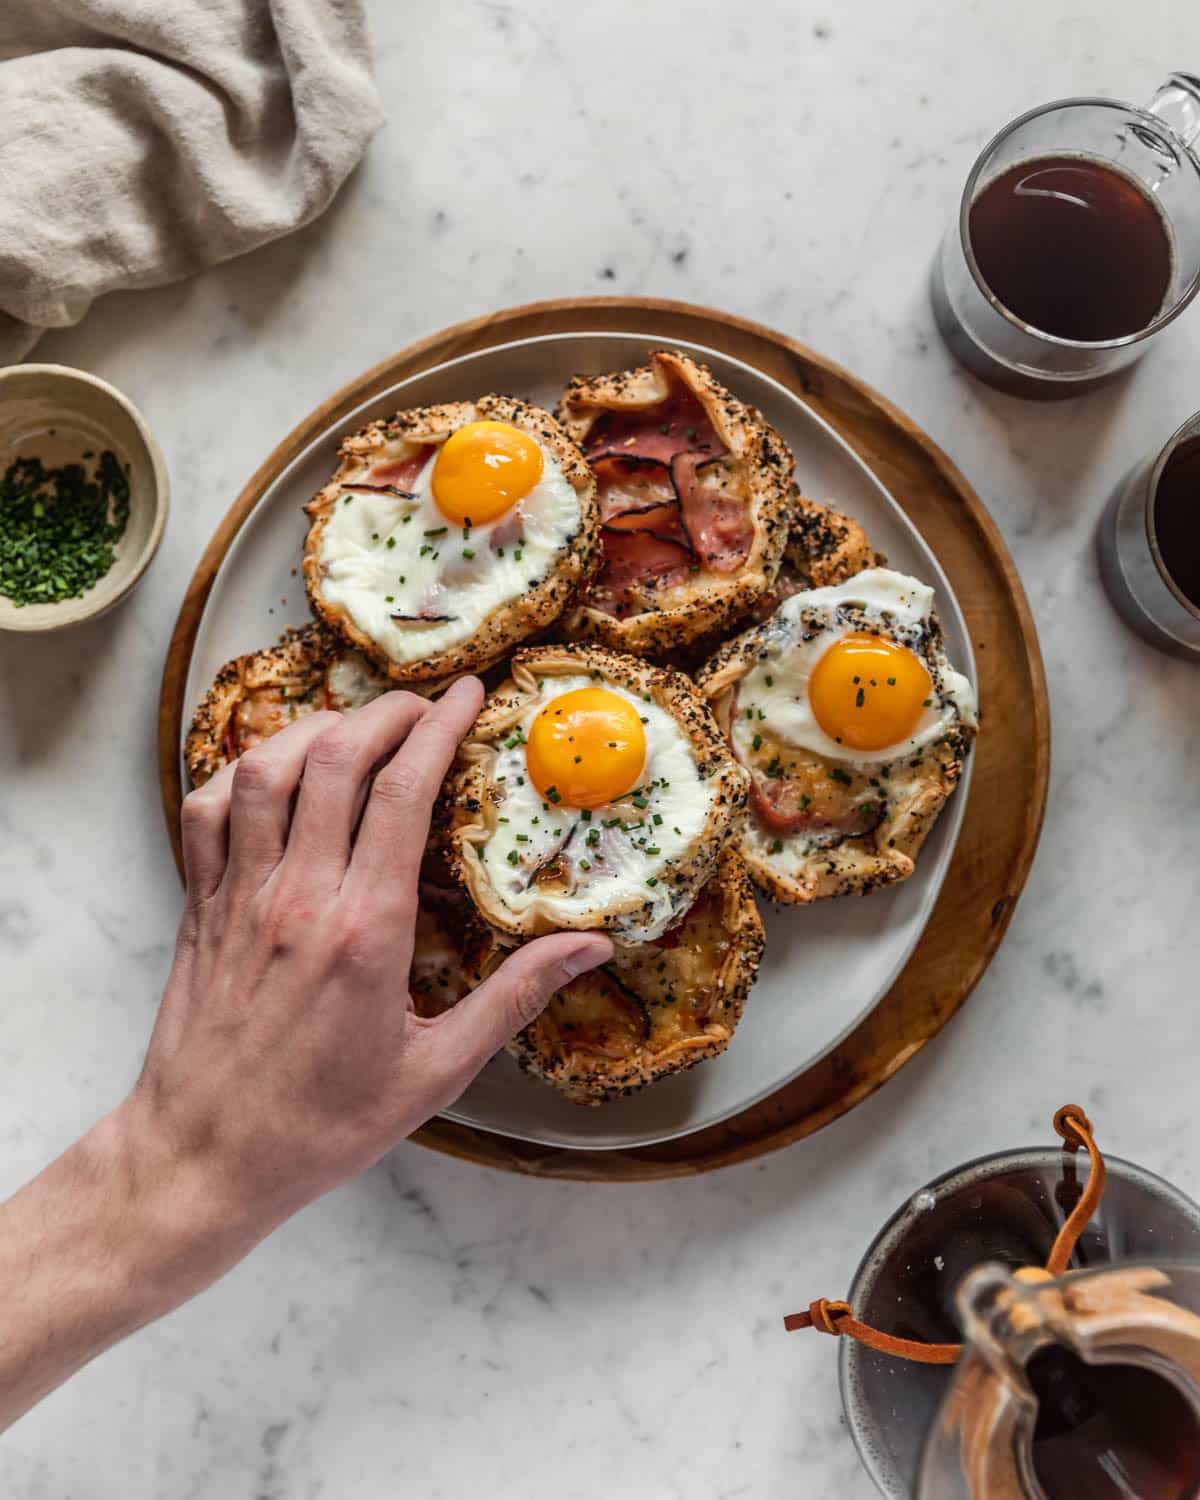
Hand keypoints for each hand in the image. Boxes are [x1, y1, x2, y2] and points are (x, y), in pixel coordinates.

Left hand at [126, 678, 611, 1262]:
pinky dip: (241, 772)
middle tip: (422, 704)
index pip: (403, 792)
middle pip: (336, 759)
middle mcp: (298, 897)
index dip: (438, 728)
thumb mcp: (437, 1072)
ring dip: (315, 730)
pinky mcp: (200, 906)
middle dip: (386, 712)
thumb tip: (589, 946)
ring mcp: (239, 896)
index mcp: (366, 931)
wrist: (203, 1159)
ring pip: (266, 769)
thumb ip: (514, 998)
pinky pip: (208, 810)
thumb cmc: (323, 1125)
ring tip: (356, 728)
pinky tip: (274, 774)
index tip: (466, 696)